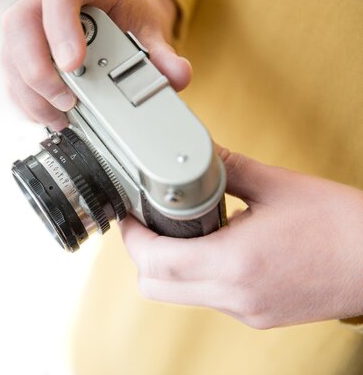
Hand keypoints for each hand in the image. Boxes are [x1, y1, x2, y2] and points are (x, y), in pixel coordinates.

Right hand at [1, 0, 191, 129]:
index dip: (61, 25)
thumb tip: (177, 75)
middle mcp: (42, 3)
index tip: (74, 63)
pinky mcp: (20, 57)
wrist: (114, 21)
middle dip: (38, 71)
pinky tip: (51, 117)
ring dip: (33, 96)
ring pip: (10, 58)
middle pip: (19, 27)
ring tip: (62, 118)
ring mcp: (27, 31)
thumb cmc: (124, 16)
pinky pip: (12, 81)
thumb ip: (162, 54)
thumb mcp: (147, 29)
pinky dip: (30, 105)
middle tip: (67, 100)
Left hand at [122, 147, 362, 328]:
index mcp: (235, 262)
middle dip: (141, 255)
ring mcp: (246, 311)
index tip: (129, 216)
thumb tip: (197, 154)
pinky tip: (216, 248)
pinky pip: (208, 299)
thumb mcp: (278, 185)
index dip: (131, 237)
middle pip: (155, 288)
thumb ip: (227, 168)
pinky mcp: (258, 316)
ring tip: (182, 231)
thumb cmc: (342, 225)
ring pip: (178, 296)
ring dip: (168, 267)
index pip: (155, 261)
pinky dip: (197, 276)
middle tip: (148, 223)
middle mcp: (235, 295)